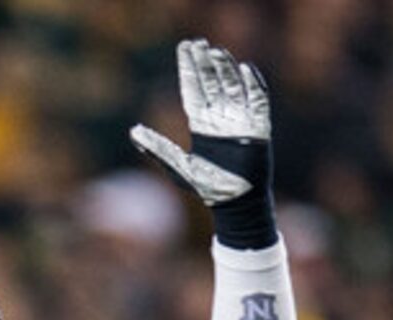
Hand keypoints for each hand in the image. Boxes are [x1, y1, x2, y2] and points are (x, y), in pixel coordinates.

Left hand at [129, 39, 274, 240]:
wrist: (235, 203)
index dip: (189, 68)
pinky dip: (253, 85)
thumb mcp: (178, 167)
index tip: (186, 47)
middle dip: (206, 62)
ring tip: (218, 51)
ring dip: (226, 69)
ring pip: (233, 85)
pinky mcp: (258, 126)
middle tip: (199, 42)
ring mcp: (240, 119)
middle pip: (212, 82)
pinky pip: (257, 100)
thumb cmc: (207, 187)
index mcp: (201, 123)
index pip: (193, 88)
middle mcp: (220, 117)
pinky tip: (246, 69)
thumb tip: (133, 132)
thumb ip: (157, 148)